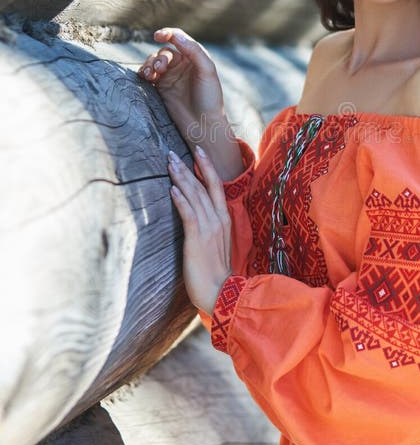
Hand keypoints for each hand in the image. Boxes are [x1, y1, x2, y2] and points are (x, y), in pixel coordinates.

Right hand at [137, 27, 225, 145]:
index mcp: (194, 57)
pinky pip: (148, 75)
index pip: (178, 39)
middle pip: (164, 52)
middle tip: (160, 69)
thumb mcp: (207, 70)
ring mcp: (170, 76)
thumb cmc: (209, 97)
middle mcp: (182, 64)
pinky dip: (144, 73)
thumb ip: (194, 51)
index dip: (167, 34)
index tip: (158, 35)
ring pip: (154, 62)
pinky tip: (146, 78)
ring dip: (149, 65)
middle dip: (159, 58)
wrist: (203, 125)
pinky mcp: (161, 88)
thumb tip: (176, 36)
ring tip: (150, 75)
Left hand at [167, 145, 231, 314]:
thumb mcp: (216, 245)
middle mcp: (218, 220)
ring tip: (170, 164)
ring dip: (181, 178)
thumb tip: (196, 217)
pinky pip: (189, 214)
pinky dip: (181, 200)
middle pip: (203, 186)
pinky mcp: (197, 239)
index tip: (197, 151)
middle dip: (188, 168)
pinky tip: (172, 189)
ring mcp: (209, 228)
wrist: (221, 293)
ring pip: (195, 196)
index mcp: (224, 220)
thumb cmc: (216, 273)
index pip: (216, 186)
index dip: (207, 167)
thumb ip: (210, 228)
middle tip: (173, 154)